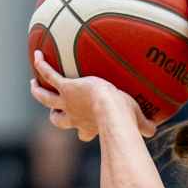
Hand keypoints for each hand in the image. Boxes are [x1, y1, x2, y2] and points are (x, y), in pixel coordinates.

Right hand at [29, 52, 153, 141]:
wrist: (111, 108)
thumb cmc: (124, 117)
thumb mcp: (135, 120)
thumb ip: (143, 125)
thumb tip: (154, 131)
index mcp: (90, 126)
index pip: (84, 133)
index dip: (84, 132)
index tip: (86, 132)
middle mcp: (75, 116)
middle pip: (57, 120)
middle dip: (54, 116)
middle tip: (52, 111)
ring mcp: (67, 102)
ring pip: (45, 98)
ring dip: (38, 92)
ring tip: (33, 83)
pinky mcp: (65, 87)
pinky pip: (49, 74)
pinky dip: (42, 65)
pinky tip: (38, 55)